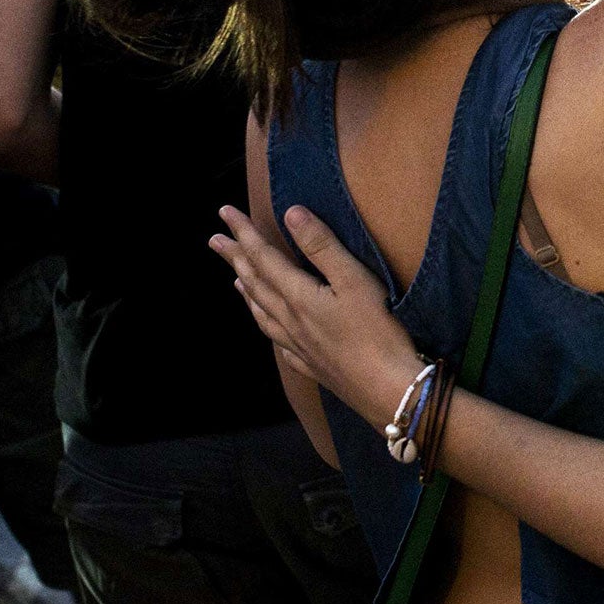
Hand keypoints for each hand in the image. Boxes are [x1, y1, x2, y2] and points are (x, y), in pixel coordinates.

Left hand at [212, 205, 415, 421]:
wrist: (389, 390)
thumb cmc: (377, 332)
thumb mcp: (354, 280)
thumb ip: (322, 246)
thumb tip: (291, 214)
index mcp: (298, 297)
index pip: (264, 258)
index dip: (244, 234)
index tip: (225, 213)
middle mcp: (291, 322)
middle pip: (256, 285)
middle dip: (236, 259)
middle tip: (214, 241)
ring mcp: (300, 347)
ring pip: (263, 314)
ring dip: (247, 293)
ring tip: (234, 280)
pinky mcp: (313, 365)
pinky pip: (278, 342)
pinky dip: (267, 327)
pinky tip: (271, 328)